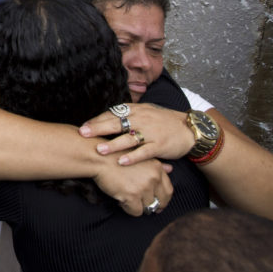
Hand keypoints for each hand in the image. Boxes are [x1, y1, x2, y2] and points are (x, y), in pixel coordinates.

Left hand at [79, 103, 194, 164]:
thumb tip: (106, 118)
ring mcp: (151, 132)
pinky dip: (133, 156)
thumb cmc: (163, 121)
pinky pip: (144, 152)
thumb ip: (127, 115)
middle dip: (98, 128)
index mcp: (136, 110)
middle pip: (117, 123)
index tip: (84, 126)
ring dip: (113, 144)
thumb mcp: (145, 112)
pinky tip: (122, 161)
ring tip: (98, 149)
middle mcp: (142, 119)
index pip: (113, 114)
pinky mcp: (160, 145)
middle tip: (83, 133)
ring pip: (129, 138)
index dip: (98, 120)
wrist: (189, 129)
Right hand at [93, 156, 172, 216]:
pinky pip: (136, 211)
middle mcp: (153, 178)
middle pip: (160, 202)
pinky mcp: (131, 196)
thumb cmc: (117, 155)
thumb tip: (171, 169)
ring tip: (127, 198)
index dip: (162, 199)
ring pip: (147, 208)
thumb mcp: (139, 156)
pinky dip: (128, 208)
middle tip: (143, 206)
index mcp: (157, 169)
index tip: (156, 201)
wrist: (98, 157)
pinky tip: (120, 200)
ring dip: (137, 206)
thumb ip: (157, 165)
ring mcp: (143, 188)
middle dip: (153, 206)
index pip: (168, 190)